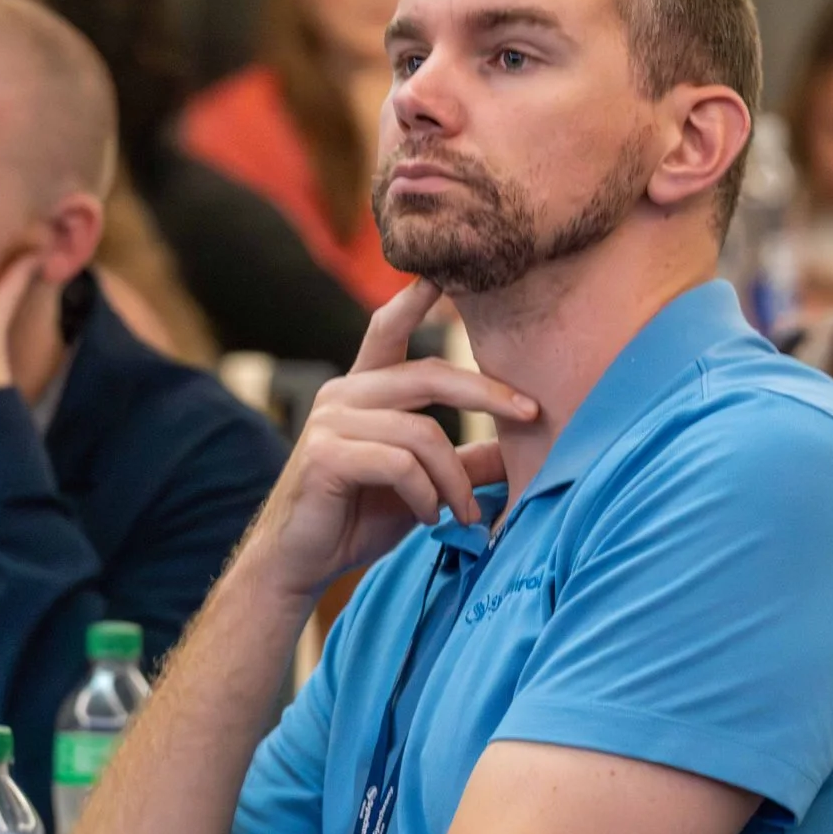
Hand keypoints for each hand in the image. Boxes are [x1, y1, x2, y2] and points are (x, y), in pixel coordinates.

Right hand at [245, 277, 537, 599]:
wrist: (298, 563)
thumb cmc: (357, 518)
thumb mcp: (422, 486)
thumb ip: (463, 462)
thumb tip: (521, 448)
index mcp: (362, 391)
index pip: (389, 328)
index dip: (417, 297)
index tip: (448, 270)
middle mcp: (342, 394)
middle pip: (428, 374)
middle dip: (488, 394)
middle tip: (534, 415)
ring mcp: (329, 422)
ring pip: (421, 432)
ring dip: (456, 479)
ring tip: (465, 514)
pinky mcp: (325, 455)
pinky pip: (399, 464)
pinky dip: (427, 495)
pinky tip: (430, 517)